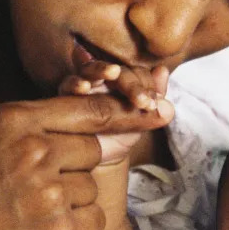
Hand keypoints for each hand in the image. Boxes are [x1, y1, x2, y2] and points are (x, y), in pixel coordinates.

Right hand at [0, 93, 171, 229]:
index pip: (89, 109)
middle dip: (76, 167)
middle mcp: (36, 151)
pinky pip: (94, 220)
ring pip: (92, 187)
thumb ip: (39, 128)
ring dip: (72, 201)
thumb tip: (111, 130)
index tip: (152, 110)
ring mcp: (50, 194)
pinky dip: (75, 229)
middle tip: (38, 189)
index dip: (125, 112)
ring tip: (27, 215)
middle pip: (95, 148)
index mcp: (14, 121)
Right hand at [59, 45, 171, 163]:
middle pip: (118, 70)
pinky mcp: (65, 95)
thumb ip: (154, 98)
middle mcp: (105, 80)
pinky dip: (75, 82)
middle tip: (142, 102)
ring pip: (92, 69)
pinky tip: (82, 87)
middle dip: (132, 84)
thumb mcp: (141, 120)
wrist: (98, 160)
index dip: (147, 86)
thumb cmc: (120, 136)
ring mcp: (85, 85)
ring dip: (102, 70)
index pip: (138, 73)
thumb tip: (163, 71)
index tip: (152, 105)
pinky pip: (68, 84)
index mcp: (126, 82)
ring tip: (112, 73)